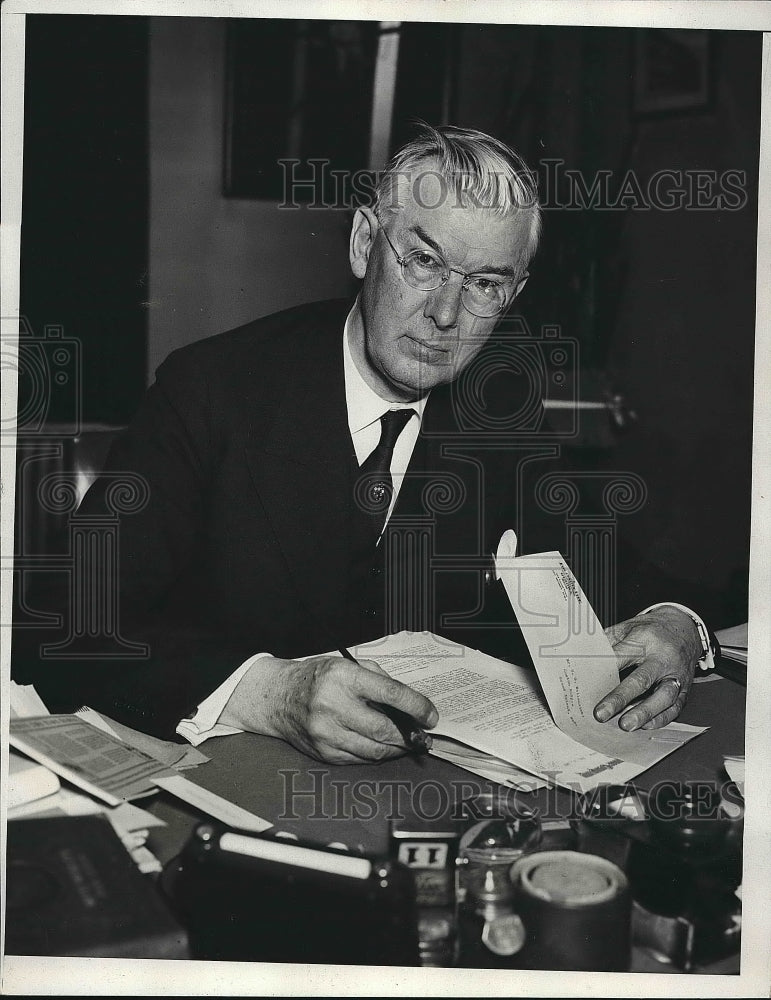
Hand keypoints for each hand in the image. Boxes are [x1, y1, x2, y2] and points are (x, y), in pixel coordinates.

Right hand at [219, 654, 437, 763]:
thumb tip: (410, 706)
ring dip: (397, 749)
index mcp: (343, 678)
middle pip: (384, 729)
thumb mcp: (347, 665)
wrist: (278, 697)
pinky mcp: (324, 753)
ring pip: (375, 750)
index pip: (390, 694)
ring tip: (407, 743)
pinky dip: (376, 755)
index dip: (416, 707)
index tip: (431, 716)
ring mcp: (327, 733)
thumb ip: (379, 681)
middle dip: (410, 735)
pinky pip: (360, 759)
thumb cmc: (318, 678)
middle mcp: (333, 706)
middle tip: (423, 735)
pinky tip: (384, 747)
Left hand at [594, 607, 701, 730]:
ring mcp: (676, 674)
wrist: (685, 629)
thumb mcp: (628, 627)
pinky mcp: (685, 689)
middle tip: (601, 713)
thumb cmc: (651, 630)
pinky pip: (676, 707)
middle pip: (641, 679)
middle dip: (620, 698)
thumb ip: (608, 642)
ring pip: (663, 696)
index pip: (621, 656)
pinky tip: (646, 726)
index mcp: (644, 639)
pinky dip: (660, 718)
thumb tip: (584, 661)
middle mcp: (662, 658)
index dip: (604, 671)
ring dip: (643, 713)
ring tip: (625, 725)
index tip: (586, 685)